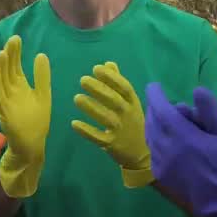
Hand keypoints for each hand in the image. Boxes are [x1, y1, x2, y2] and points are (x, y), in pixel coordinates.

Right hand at [0, 35, 51, 197]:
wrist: (33, 144)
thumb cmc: (37, 121)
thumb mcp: (43, 95)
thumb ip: (42, 77)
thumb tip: (41, 54)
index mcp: (19, 86)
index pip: (15, 65)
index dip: (15, 52)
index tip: (16, 38)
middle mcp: (10, 92)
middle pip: (7, 70)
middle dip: (8, 56)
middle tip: (11, 40)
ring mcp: (5, 101)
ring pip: (0, 82)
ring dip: (0, 68)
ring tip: (2, 53)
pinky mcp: (4, 112)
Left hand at [71, 62, 153, 187]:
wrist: (141, 152)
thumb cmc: (132, 122)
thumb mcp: (130, 102)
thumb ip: (118, 83)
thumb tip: (108, 63)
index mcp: (133, 103)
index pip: (124, 87)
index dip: (111, 77)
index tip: (96, 68)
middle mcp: (128, 115)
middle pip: (114, 100)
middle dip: (99, 89)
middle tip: (83, 79)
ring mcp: (121, 130)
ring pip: (105, 117)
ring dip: (91, 107)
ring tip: (77, 98)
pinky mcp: (112, 144)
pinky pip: (98, 137)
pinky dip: (86, 131)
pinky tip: (74, 123)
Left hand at [144, 84, 216, 216]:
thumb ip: (212, 112)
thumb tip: (197, 90)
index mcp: (182, 137)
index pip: (161, 110)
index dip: (156, 95)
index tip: (155, 86)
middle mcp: (165, 150)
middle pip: (152, 123)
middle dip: (156, 110)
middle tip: (165, 104)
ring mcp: (161, 166)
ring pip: (150, 138)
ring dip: (155, 126)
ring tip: (168, 121)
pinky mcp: (161, 178)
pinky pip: (152, 153)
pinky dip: (156, 142)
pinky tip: (167, 142)